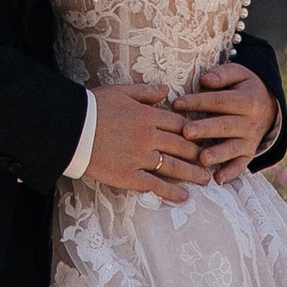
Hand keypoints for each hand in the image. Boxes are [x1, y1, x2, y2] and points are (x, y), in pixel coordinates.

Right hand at [85, 81, 208, 196]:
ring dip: (192, 173)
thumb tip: (166, 90)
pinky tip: (183, 197)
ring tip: (206, 180)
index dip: (194, 131)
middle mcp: (149, 136)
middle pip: (181, 146)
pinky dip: (171, 192)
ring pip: (173, 166)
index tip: (205, 137)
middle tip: (212, 161)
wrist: (74, 128)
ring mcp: (140, 158)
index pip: (179, 124)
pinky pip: (155, 185)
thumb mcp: (121, 90)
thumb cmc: (94, 106)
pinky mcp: (129, 176)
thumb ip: (145, 91)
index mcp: (147, 115)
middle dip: (199, 154)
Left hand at [176, 62, 279, 184]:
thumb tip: (205, 80)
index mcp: (247, 100)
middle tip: (186, 133)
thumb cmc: (244, 87)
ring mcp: (250, 140)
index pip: (218, 101)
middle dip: (204, 129)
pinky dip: (230, 173)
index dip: (197, 101)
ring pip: (232, 148)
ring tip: (201, 159)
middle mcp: (250, 122)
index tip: (176, 104)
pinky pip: (241, 165)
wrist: (269, 106)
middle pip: (224, 126)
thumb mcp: (238, 73)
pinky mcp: (249, 154)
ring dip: (217, 154)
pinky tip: (218, 179)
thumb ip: (222, 75)